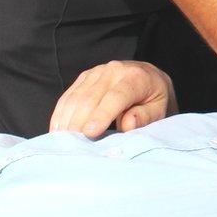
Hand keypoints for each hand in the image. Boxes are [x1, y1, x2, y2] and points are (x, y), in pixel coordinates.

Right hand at [49, 60, 177, 137]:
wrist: (149, 78)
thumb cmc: (154, 100)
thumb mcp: (159, 111)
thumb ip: (145, 117)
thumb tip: (128, 123)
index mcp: (137, 77)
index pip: (116, 96)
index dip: (102, 115)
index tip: (90, 133)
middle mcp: (115, 70)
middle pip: (91, 98)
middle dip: (79, 123)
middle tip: (73, 146)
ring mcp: (98, 71)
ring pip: (76, 97)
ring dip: (67, 121)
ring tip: (63, 142)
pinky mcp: (85, 76)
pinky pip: (68, 96)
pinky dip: (61, 114)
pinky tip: (58, 130)